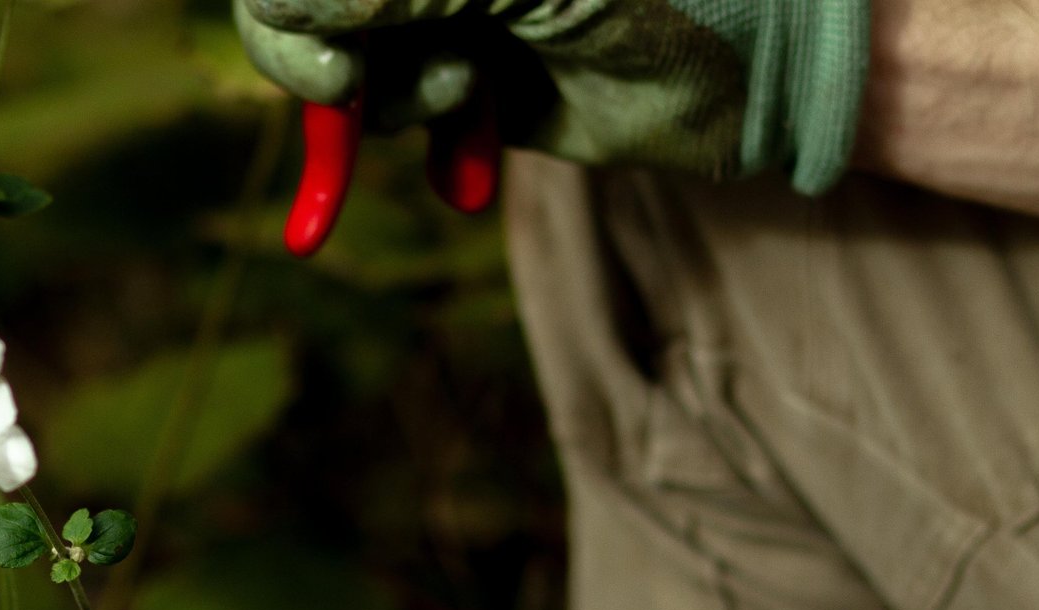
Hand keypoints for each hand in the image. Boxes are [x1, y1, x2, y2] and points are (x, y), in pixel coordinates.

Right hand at [233, 0, 869, 194]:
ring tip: (470, 99)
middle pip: (314, 9)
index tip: (331, 71)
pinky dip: (432, 146)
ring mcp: (458, 10)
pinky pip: (407, 121)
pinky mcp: (480, 77)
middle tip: (351, 99)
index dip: (288, 12)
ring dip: (396, 102)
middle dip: (335, 62)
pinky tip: (469, 165)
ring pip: (357, 69)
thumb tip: (269, 9)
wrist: (770, 69)